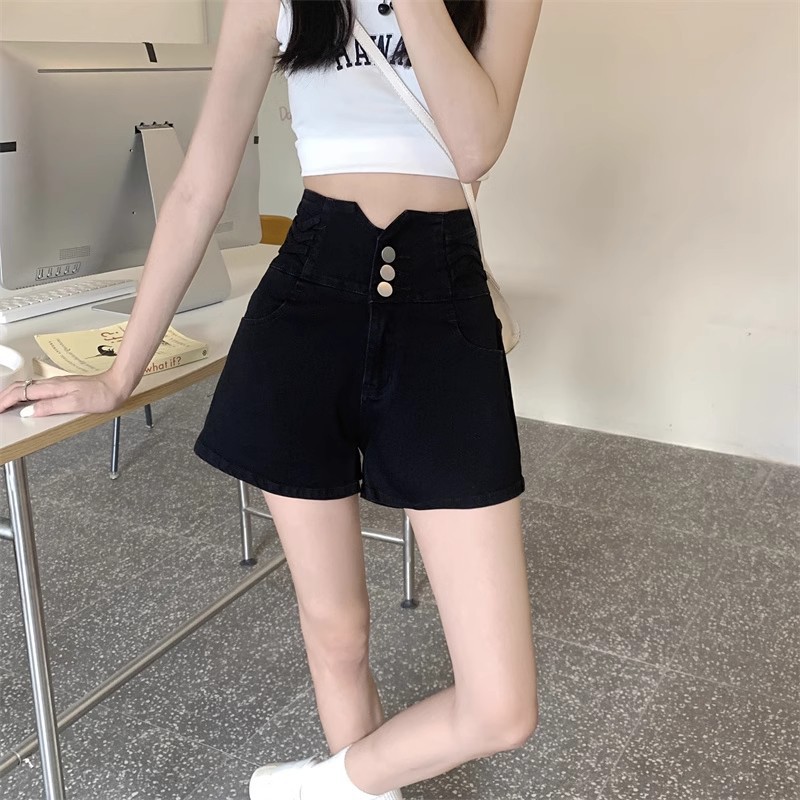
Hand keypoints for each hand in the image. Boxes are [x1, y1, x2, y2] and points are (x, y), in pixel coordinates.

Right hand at [0, 370, 130, 418]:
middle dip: (3, 396)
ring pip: (27, 387)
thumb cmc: (102, 395)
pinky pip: (37, 389)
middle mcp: (52, 384)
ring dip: (12, 394)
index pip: (20, 393)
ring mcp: (57, 385)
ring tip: (4, 404)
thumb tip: (28, 411)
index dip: (4, 401)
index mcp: (52, 388)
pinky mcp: (64, 387)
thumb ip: (50, 407)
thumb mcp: (75, 404)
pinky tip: (27, 399)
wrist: (117, 385)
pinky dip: (25, 394)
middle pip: (20, 387)